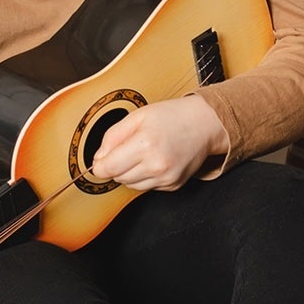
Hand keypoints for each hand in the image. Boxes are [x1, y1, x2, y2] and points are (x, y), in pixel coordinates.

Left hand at [90, 94, 228, 190]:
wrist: (205, 124)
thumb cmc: (173, 116)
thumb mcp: (138, 116)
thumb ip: (113, 136)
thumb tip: (98, 158)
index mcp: (144, 144)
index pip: (107, 168)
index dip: (100, 164)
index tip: (102, 158)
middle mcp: (156, 164)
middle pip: (118, 178)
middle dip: (117, 165)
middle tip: (129, 148)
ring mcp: (166, 177)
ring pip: (131, 185)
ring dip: (131, 172)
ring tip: (144, 154)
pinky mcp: (173, 185)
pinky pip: (147, 187)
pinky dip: (147, 176)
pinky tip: (156, 160)